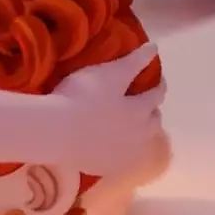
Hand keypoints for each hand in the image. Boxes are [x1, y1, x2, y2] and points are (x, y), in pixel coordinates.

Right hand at [49, 44, 166, 175]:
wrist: (55, 131)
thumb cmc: (83, 96)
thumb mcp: (110, 72)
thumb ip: (134, 60)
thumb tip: (155, 47)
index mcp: (140, 109)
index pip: (157, 95)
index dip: (158, 85)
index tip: (158, 80)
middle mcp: (138, 134)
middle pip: (153, 122)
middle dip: (151, 112)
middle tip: (144, 105)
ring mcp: (122, 154)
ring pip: (140, 144)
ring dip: (139, 134)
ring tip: (130, 128)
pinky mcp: (105, 168)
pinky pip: (119, 161)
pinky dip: (120, 153)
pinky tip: (113, 149)